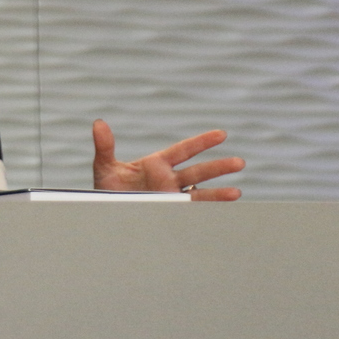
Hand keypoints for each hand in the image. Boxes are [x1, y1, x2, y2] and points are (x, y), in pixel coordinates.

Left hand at [92, 119, 243, 200]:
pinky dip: (205, 212)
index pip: (183, 150)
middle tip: (239, 163)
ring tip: (236, 193)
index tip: (221, 135)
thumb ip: (104, 146)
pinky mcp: (170, 214)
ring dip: (217, 193)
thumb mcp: (105, 167)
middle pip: (198, 172)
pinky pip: (191, 213)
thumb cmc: (106, 189)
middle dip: (218, 167)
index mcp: (156, 164)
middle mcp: (168, 180)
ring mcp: (171, 198)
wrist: (105, 213)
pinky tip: (221, 212)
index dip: (202, 142)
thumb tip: (98, 124)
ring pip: (199, 194)